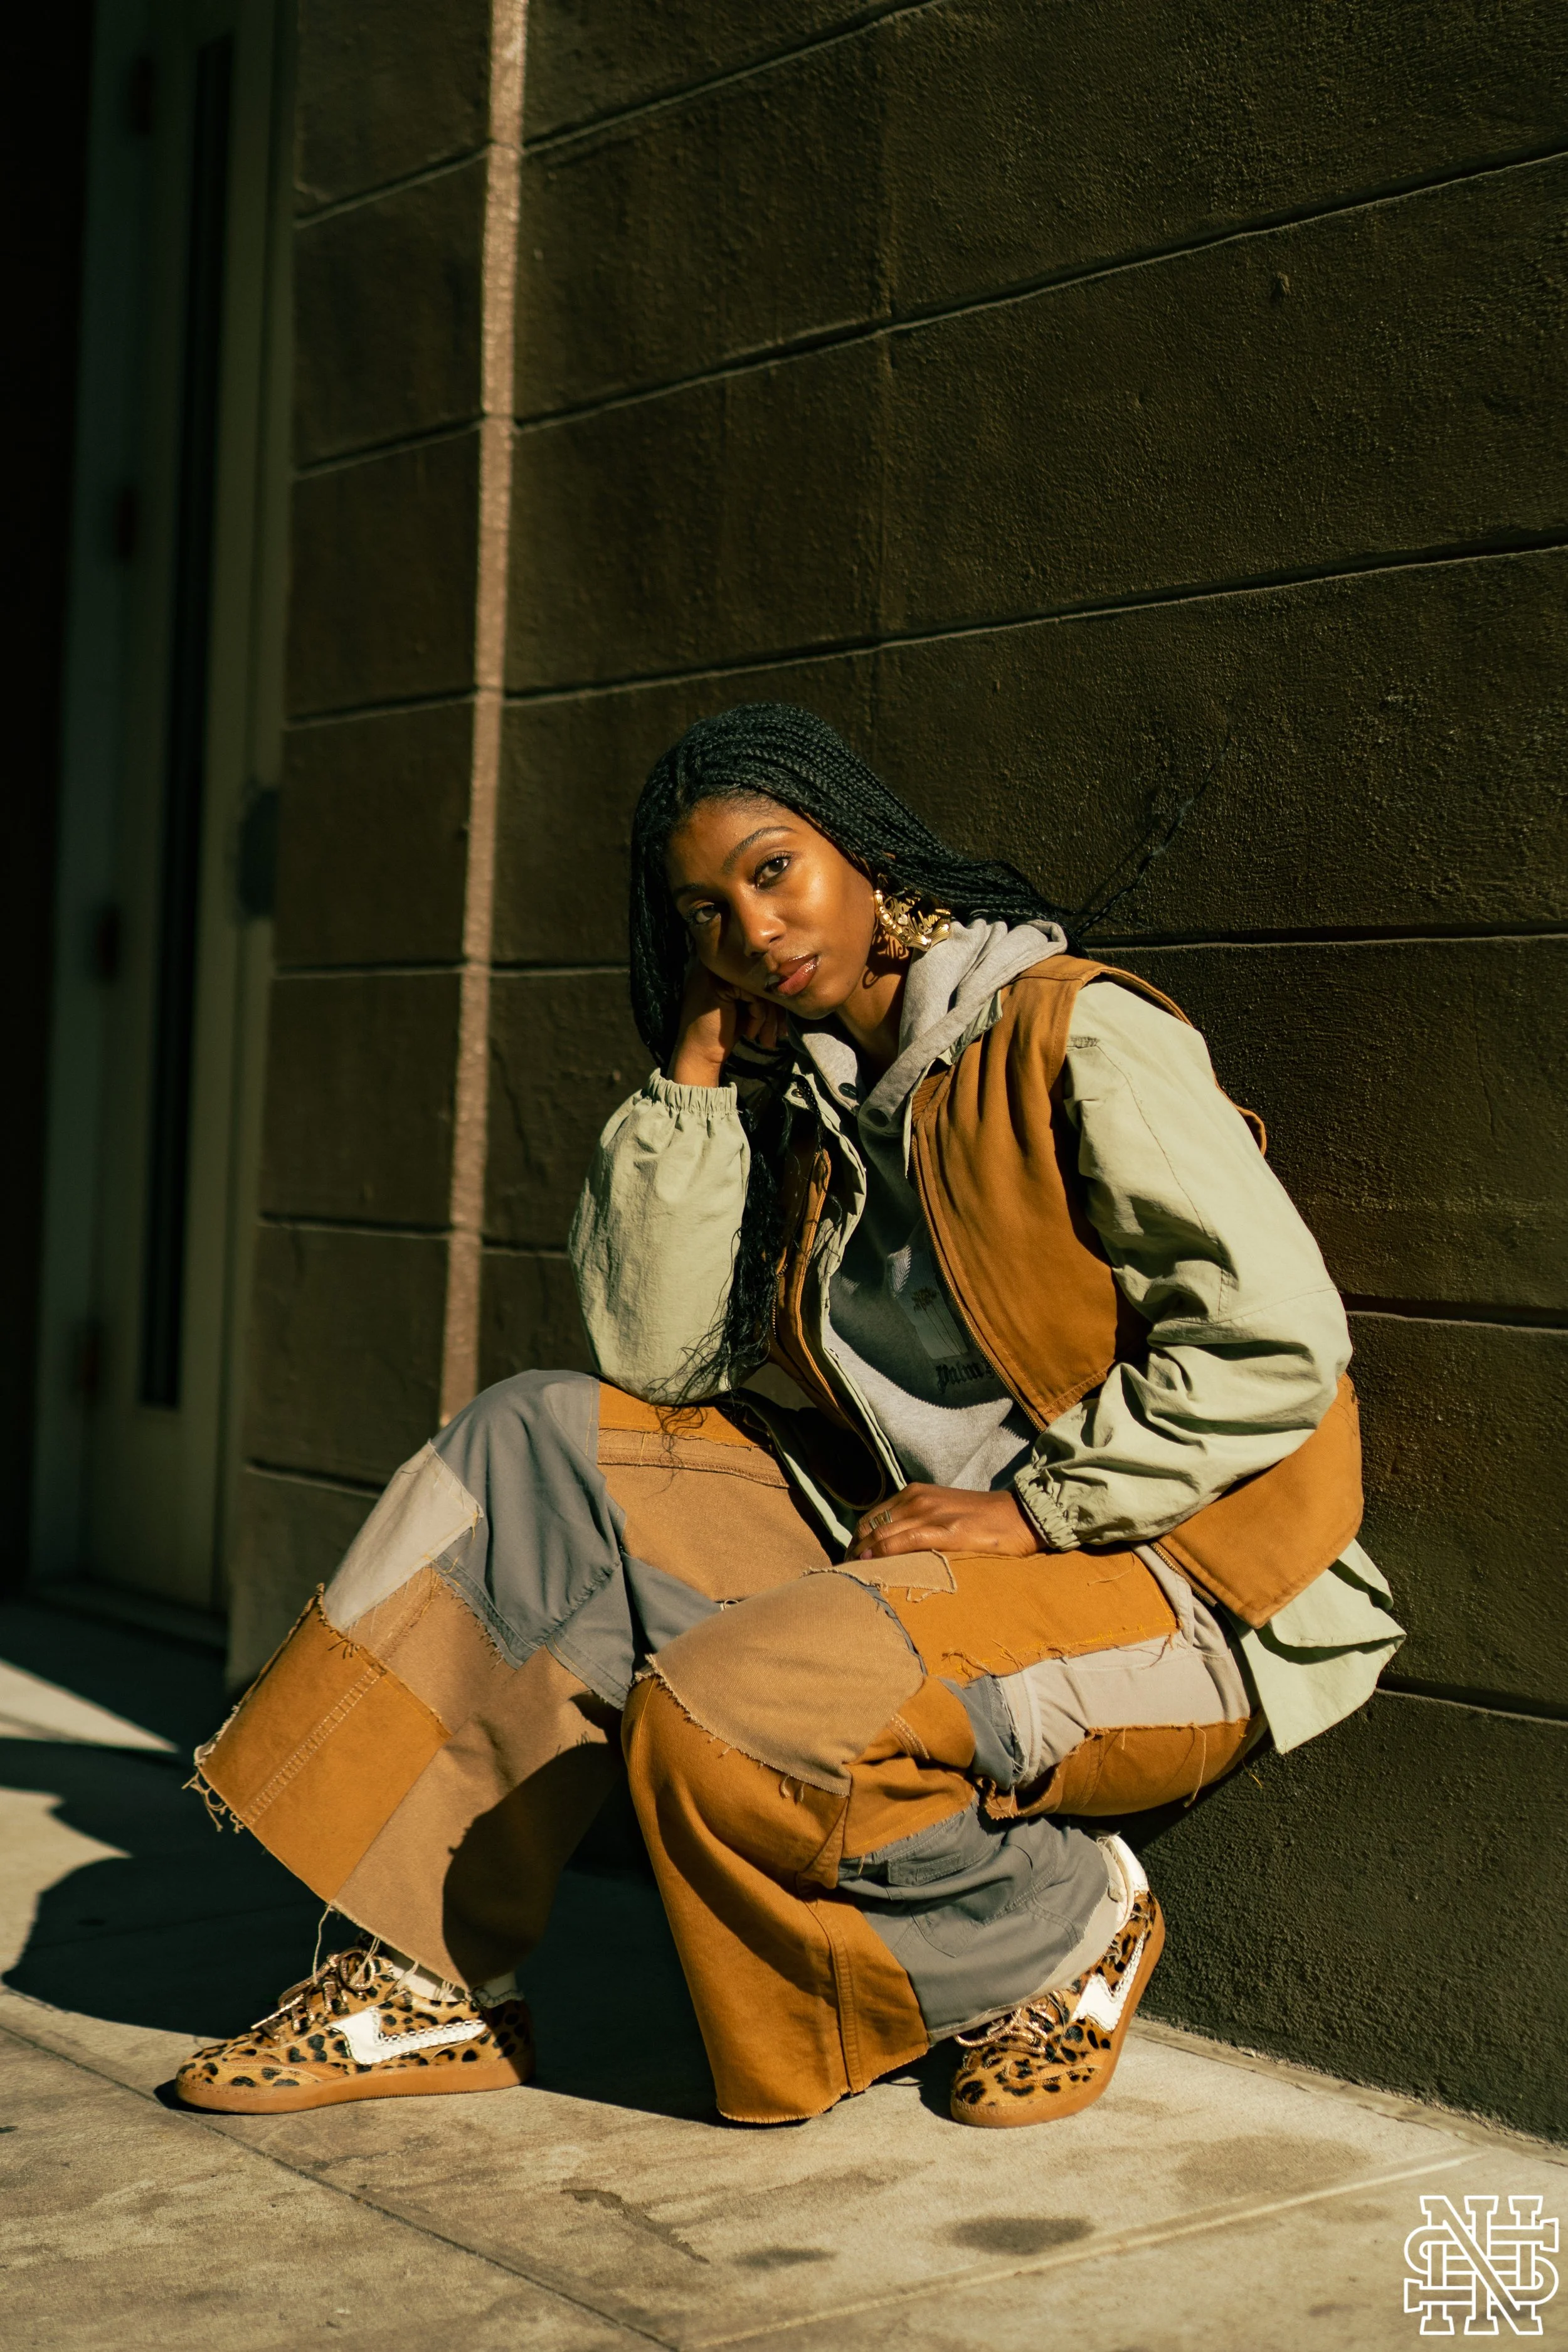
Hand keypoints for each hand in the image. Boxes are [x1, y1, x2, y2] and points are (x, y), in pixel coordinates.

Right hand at [668, 957, 788, 1086]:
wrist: (699, 1054)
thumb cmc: (721, 1034)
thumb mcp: (743, 1009)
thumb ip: (759, 993)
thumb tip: (789, 989)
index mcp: (723, 969)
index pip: (759, 976)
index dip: (773, 999)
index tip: (780, 1024)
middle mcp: (719, 966)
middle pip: (762, 980)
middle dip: (776, 1009)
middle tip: (780, 1033)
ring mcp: (718, 974)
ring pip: (761, 989)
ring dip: (770, 1018)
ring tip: (767, 1039)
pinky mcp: (722, 986)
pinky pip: (756, 996)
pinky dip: (759, 1017)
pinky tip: (750, 1033)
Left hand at [848, 1484, 1042, 1560]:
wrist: (1020, 1516)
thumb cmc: (982, 1519)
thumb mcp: (943, 1511)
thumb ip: (917, 1521)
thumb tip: (889, 1547)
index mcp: (915, 1493)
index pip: (871, 1518)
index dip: (857, 1542)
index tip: (850, 1563)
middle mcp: (917, 1499)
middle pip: (870, 1527)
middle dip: (855, 1552)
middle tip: (847, 1576)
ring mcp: (930, 1514)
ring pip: (881, 1535)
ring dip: (864, 1558)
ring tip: (854, 1580)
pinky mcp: (945, 1532)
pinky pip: (903, 1543)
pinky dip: (884, 1556)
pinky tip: (875, 1570)